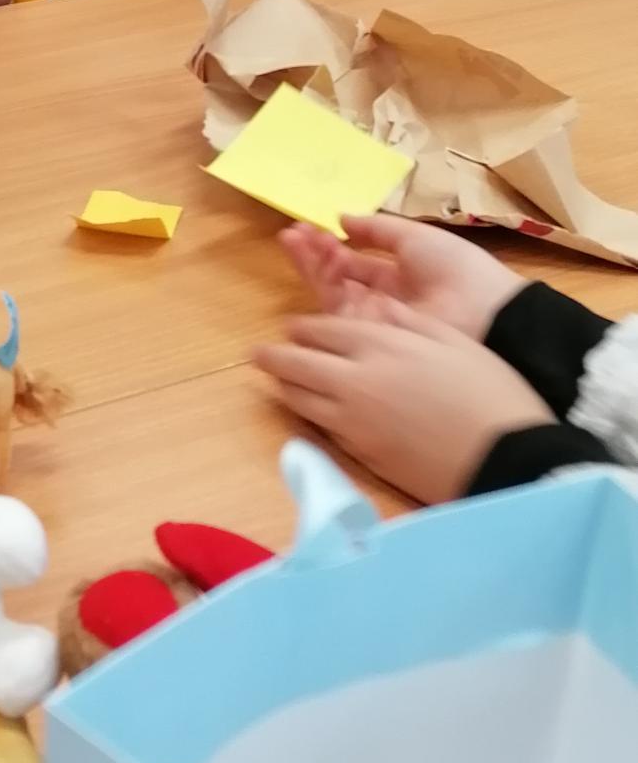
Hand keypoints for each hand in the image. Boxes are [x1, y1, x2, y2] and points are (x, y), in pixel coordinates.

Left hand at [252, 307, 550, 504]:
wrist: (505, 456)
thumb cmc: (491, 391)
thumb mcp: (454, 341)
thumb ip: (409, 321)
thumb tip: (379, 306)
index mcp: (381, 342)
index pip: (322, 329)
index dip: (303, 328)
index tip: (293, 328)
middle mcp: (355, 377)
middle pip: (297, 362)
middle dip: (273, 355)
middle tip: (257, 354)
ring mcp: (351, 418)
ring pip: (299, 396)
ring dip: (284, 385)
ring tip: (276, 380)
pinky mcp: (357, 451)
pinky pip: (319, 425)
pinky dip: (306, 413)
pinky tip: (308, 410)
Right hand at [280, 216, 520, 339]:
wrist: (482, 311)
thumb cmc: (456, 268)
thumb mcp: (416, 237)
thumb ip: (377, 229)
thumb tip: (341, 217)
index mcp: (399, 276)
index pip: (356, 260)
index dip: (335, 242)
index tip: (313, 224)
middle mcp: (380, 298)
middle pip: (337, 275)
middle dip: (314, 252)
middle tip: (293, 231)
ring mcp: (370, 317)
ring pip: (329, 289)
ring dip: (311, 262)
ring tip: (296, 237)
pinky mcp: (362, 332)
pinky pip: (333, 305)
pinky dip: (319, 278)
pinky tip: (312, 254)